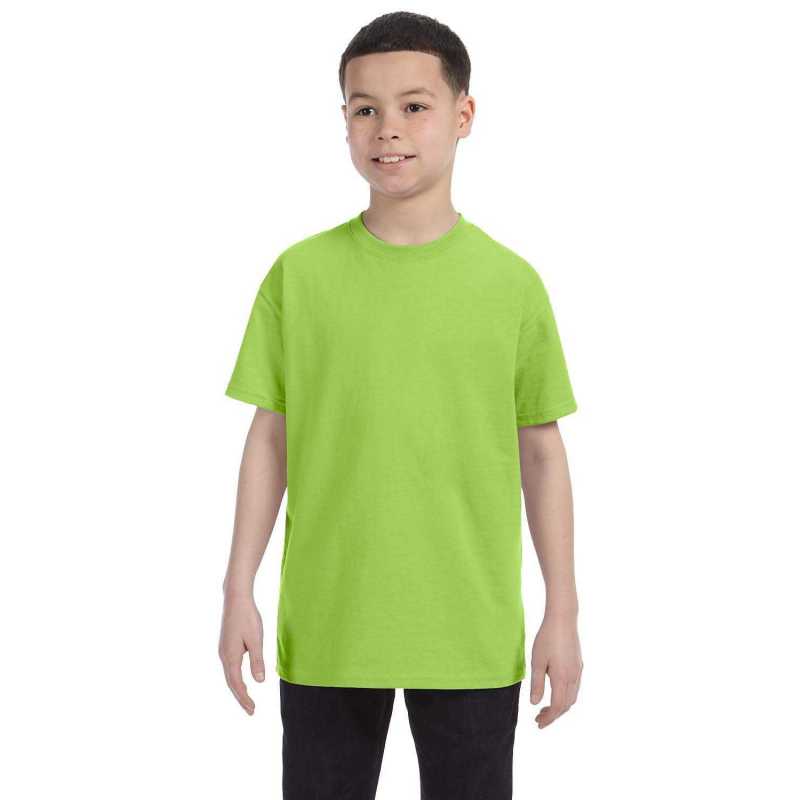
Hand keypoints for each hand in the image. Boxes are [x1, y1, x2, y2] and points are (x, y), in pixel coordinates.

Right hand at [218, 593, 265, 714]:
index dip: (244, 699)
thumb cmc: (247, 617)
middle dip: (241, 697)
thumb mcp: (256, 639)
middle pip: (231, 682)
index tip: (252, 710)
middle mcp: (224, 655)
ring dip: (238, 687)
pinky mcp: (226, 644)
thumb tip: (259, 682)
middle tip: (251, 710)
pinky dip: (236, 676)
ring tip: (247, 698)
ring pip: (230, 674)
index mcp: (230, 656)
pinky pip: (230, 666)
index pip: (237, 684)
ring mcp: (223, 650)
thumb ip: (257, 660)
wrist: (235, 598)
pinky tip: (242, 677)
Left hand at [530, 613, 582, 727]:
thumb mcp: (537, 661)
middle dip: (554, 715)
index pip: (558, 706)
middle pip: (567, 705)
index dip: (549, 718)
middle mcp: (574, 677)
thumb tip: (535, 703)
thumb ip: (537, 684)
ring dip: (560, 706)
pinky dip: (565, 696)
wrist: (563, 619)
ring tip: (546, 708)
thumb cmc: (547, 638)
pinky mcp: (579, 665)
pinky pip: (574, 687)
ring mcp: (578, 671)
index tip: (538, 723)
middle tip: (539, 718)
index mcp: (562, 678)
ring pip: (572, 697)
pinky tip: (555, 692)